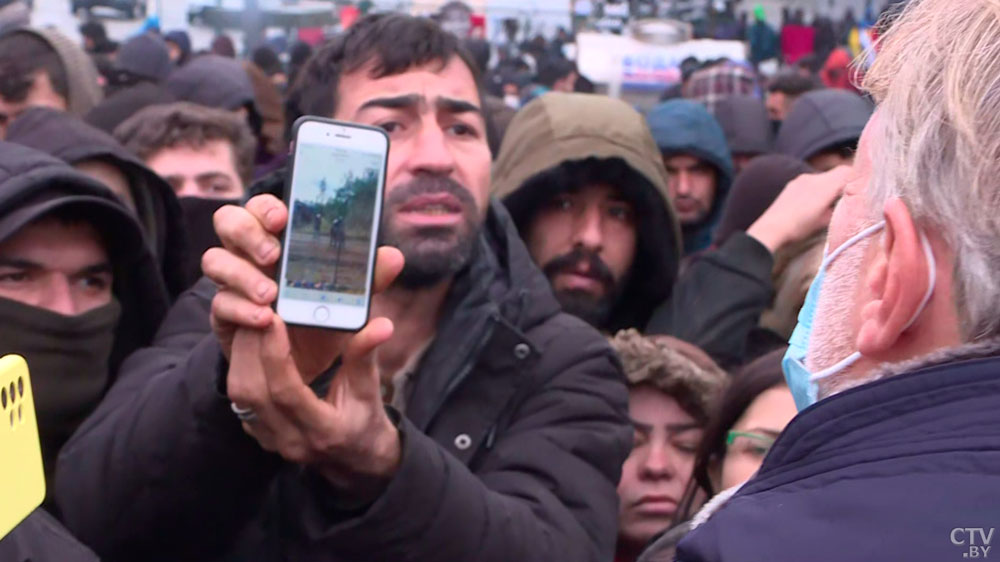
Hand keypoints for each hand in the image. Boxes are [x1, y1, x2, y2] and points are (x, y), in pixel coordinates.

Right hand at [203, 194, 403, 378]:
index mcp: (280, 238)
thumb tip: (393, 256)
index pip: (262, 207)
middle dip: (247, 233)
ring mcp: (232, 282)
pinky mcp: (224, 314)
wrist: (300, 364)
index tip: (283, 216)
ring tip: (270, 294)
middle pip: (228, 222)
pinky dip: (241, 309)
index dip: (267, 206)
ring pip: (215, 259)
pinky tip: (264, 319)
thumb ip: (368, 277)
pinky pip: (220, 303)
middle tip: (274, 254)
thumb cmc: (320, 316)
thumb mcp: (348, 297)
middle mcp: (249, 254)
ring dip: (242, 274)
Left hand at [228, 315, 400, 499]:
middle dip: (250, 347)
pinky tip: (249, 345)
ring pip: (239, 395)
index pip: (286, 391)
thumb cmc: (365, 419)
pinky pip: (239, 400)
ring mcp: (271, 441)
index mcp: (324, 430)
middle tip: (256, 311)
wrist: (356, 458)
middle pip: (252, 392)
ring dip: (241, 355)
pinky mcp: (259, 434)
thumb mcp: (369, 389)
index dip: (275, 353)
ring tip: (251, 323)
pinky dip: (240, 368)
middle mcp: (291, 440)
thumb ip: (366, 356)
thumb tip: (381, 324)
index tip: (274, 318)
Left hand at [746, 165, 851, 252]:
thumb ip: (838, 209)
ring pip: (822, 178)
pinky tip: (812, 202)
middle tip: (847, 196)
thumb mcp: (824, 221)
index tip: (860, 188)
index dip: (856, 178)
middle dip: (843, 183)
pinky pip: (810, 182)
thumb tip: (846, 203)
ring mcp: (800, 179)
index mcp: (824, 185)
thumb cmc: (800, 227)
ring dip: (828, 186)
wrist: (771, 228)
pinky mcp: (791, 185)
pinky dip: (816, 188)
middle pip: (835, 173)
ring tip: (828, 202)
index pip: (846, 172)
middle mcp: (813, 177)